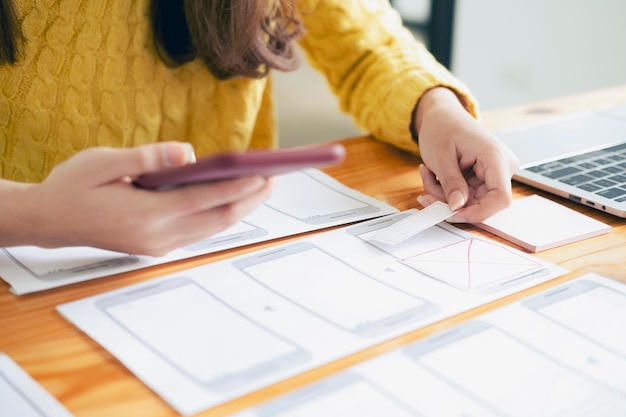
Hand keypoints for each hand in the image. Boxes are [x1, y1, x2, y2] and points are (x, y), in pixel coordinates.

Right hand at [2, 142, 271, 255]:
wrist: (50, 221)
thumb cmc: (74, 186)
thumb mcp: (103, 163)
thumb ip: (147, 159)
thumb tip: (189, 153)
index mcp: (143, 213)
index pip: (203, 199)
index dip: (237, 186)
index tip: (264, 174)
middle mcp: (156, 235)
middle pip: (217, 219)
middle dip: (249, 200)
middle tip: (274, 180)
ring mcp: (158, 245)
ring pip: (212, 229)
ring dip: (239, 209)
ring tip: (262, 188)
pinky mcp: (156, 247)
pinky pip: (199, 232)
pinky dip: (220, 215)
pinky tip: (232, 200)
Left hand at [414, 87, 518, 222]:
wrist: (441, 115)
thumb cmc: (443, 126)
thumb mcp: (441, 156)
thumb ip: (451, 183)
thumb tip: (458, 207)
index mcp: (495, 157)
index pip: (500, 198)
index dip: (477, 212)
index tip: (451, 214)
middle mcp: (500, 167)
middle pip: (481, 203)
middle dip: (450, 202)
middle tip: (425, 193)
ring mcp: (492, 174)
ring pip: (469, 202)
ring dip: (443, 195)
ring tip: (429, 174)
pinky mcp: (482, 178)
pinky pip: (464, 195)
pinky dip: (445, 191)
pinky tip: (434, 175)